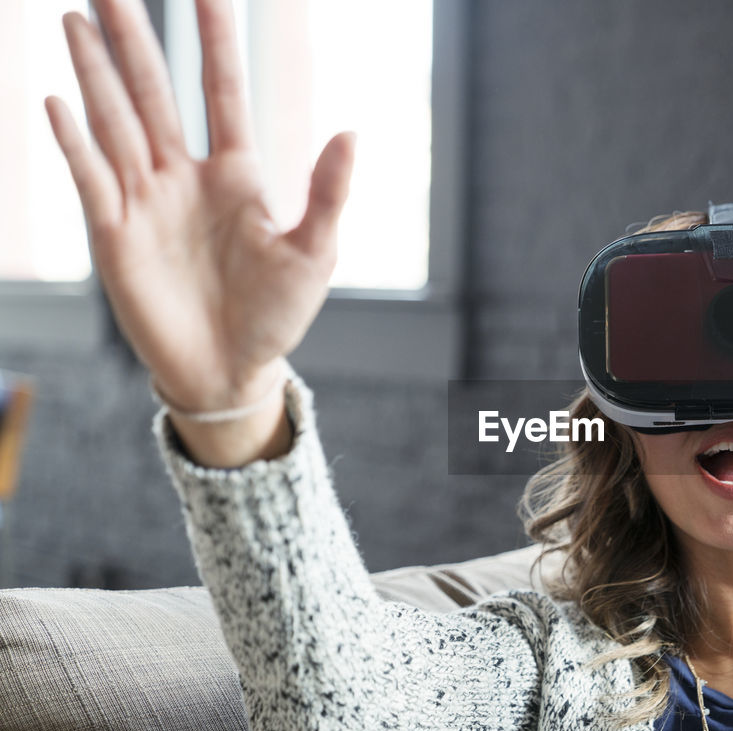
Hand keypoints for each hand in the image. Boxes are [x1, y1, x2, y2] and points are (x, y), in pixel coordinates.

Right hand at [45, 0, 354, 412]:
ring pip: (116, 122)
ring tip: (78, 19)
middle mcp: (184, 177)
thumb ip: (327, 194)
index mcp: (237, 175)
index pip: (221, 92)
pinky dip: (75, 143)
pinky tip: (58, 101)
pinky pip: (91, 178)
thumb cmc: (278, 314)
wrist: (232, 370)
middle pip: (155, 94)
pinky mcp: (114, 234)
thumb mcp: (313, 253)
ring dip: (96, 73)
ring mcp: (145, 201)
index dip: (217, 42)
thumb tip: (351, 132)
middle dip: (135, 41)